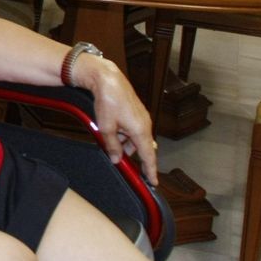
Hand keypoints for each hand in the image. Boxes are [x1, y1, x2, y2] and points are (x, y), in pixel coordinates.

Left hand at [76, 54, 158, 184]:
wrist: (107, 79)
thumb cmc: (108, 101)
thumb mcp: (106, 128)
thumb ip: (113, 146)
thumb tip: (117, 159)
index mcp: (141, 131)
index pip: (149, 156)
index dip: (150, 170)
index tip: (154, 182)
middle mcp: (145, 124)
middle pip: (141, 147)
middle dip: (129, 153)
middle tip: (117, 156)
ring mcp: (141, 117)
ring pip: (135, 137)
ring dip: (124, 142)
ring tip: (108, 137)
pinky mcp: (136, 111)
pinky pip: (132, 128)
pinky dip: (124, 132)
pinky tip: (111, 129)